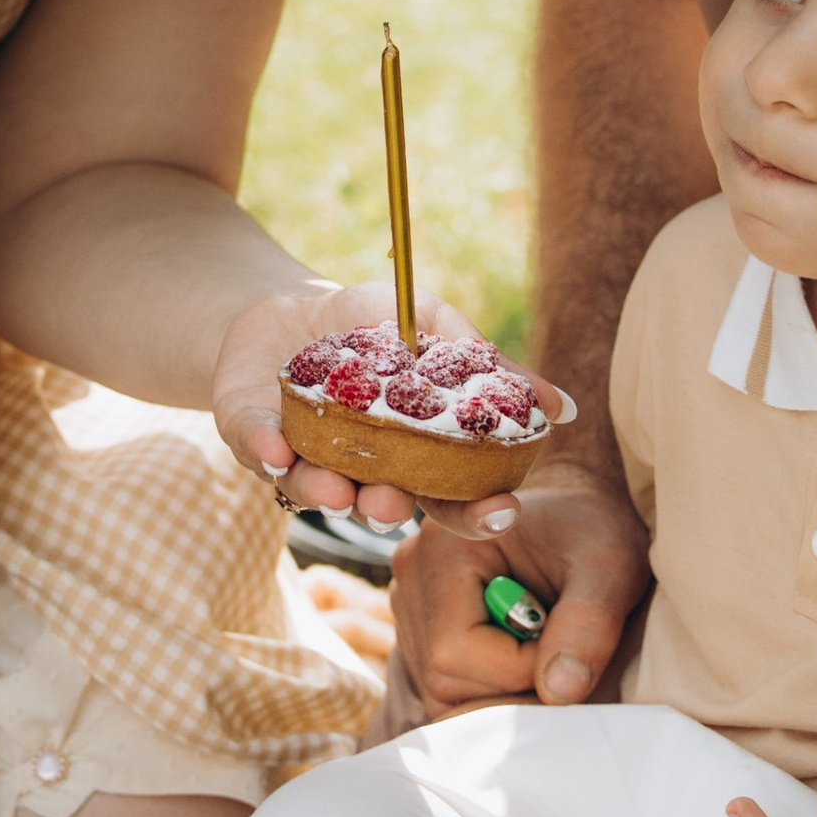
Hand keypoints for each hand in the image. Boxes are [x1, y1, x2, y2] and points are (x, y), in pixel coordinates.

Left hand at [213, 274, 481, 528]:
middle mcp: (359, 472)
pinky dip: (267, 452)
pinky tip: (276, 449)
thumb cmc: (373, 325)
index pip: (451, 498)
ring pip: (315, 491)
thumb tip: (564, 408)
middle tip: (393, 506)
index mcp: (410, 458)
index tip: (502, 509)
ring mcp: (305, 460)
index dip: (476, 511)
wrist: (290, 303)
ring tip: (337, 491)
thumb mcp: (435, 328)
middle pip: (380, 508)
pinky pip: (257, 451)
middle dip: (387, 512)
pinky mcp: (253, 439)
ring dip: (325, 494)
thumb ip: (491, 367)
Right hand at [394, 463, 649, 717]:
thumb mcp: (608, 569)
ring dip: (502, 686)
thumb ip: (589, 625)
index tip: (565, 644)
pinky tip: (521, 648)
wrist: (573, 508)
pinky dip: (489, 683)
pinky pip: (444, 682)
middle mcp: (411, 572)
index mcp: (445, 547)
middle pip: (443, 676)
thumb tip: (559, 692)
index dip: (519, 668)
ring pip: (441, 688)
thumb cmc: (591, 528)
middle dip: (511, 683)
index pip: (454, 650)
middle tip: (559, 648)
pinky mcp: (418, 621)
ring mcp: (408, 599)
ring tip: (542, 643)